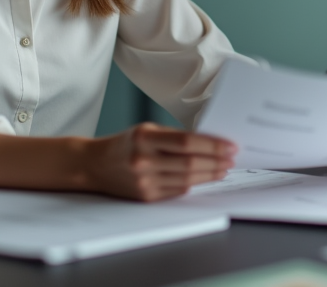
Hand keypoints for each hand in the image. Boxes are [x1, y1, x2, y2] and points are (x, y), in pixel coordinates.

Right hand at [78, 122, 235, 201]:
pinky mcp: (146, 196)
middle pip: (190, 163)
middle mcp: (144, 160)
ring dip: (209, 174)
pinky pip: (177, 190)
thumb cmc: (125, 144)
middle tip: (231, 159)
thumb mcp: (147, 130)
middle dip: (215, 161)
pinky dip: (193, 184)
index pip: (187, 142)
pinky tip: (204, 177)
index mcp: (145, 137)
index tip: (230, 146)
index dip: (212, 145)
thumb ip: (174, 137)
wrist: (95, 165)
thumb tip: (209, 143)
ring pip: (186, 179)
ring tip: (223, 169)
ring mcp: (144, 181)